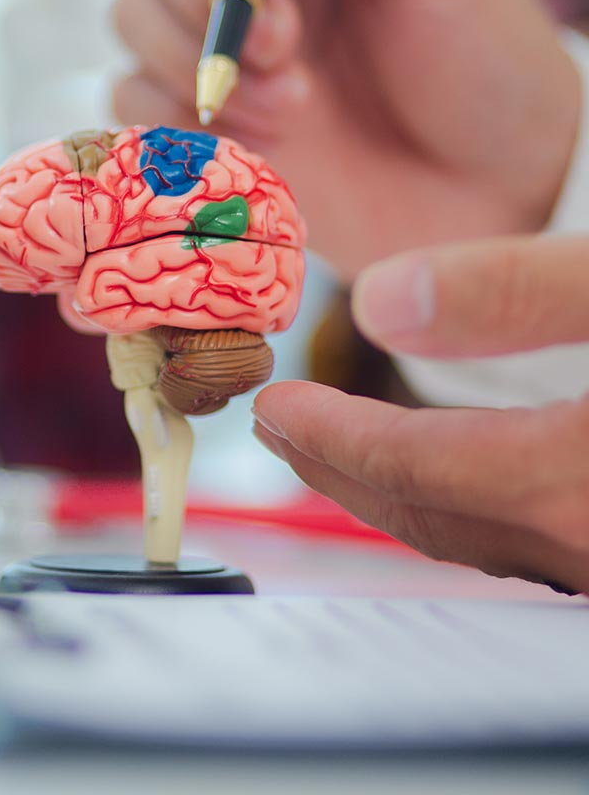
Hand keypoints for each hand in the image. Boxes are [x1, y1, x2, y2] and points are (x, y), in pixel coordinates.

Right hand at [111, 0, 579, 277]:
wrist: (488, 195)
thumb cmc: (485, 68)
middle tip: (284, 45)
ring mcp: (222, 49)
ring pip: (134, 18)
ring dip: (195, 64)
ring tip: (292, 108)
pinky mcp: (201, 121)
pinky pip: (131, 100)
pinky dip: (176, 118)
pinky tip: (256, 143)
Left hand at [251, 234, 588, 591]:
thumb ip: (518, 292)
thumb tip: (380, 304)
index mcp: (571, 483)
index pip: (410, 465)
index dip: (330, 434)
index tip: (273, 404)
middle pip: (433, 517)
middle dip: (340, 471)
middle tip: (277, 431)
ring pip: (485, 539)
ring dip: (404, 492)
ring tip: (343, 451)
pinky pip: (538, 540)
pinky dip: (473, 504)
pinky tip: (472, 471)